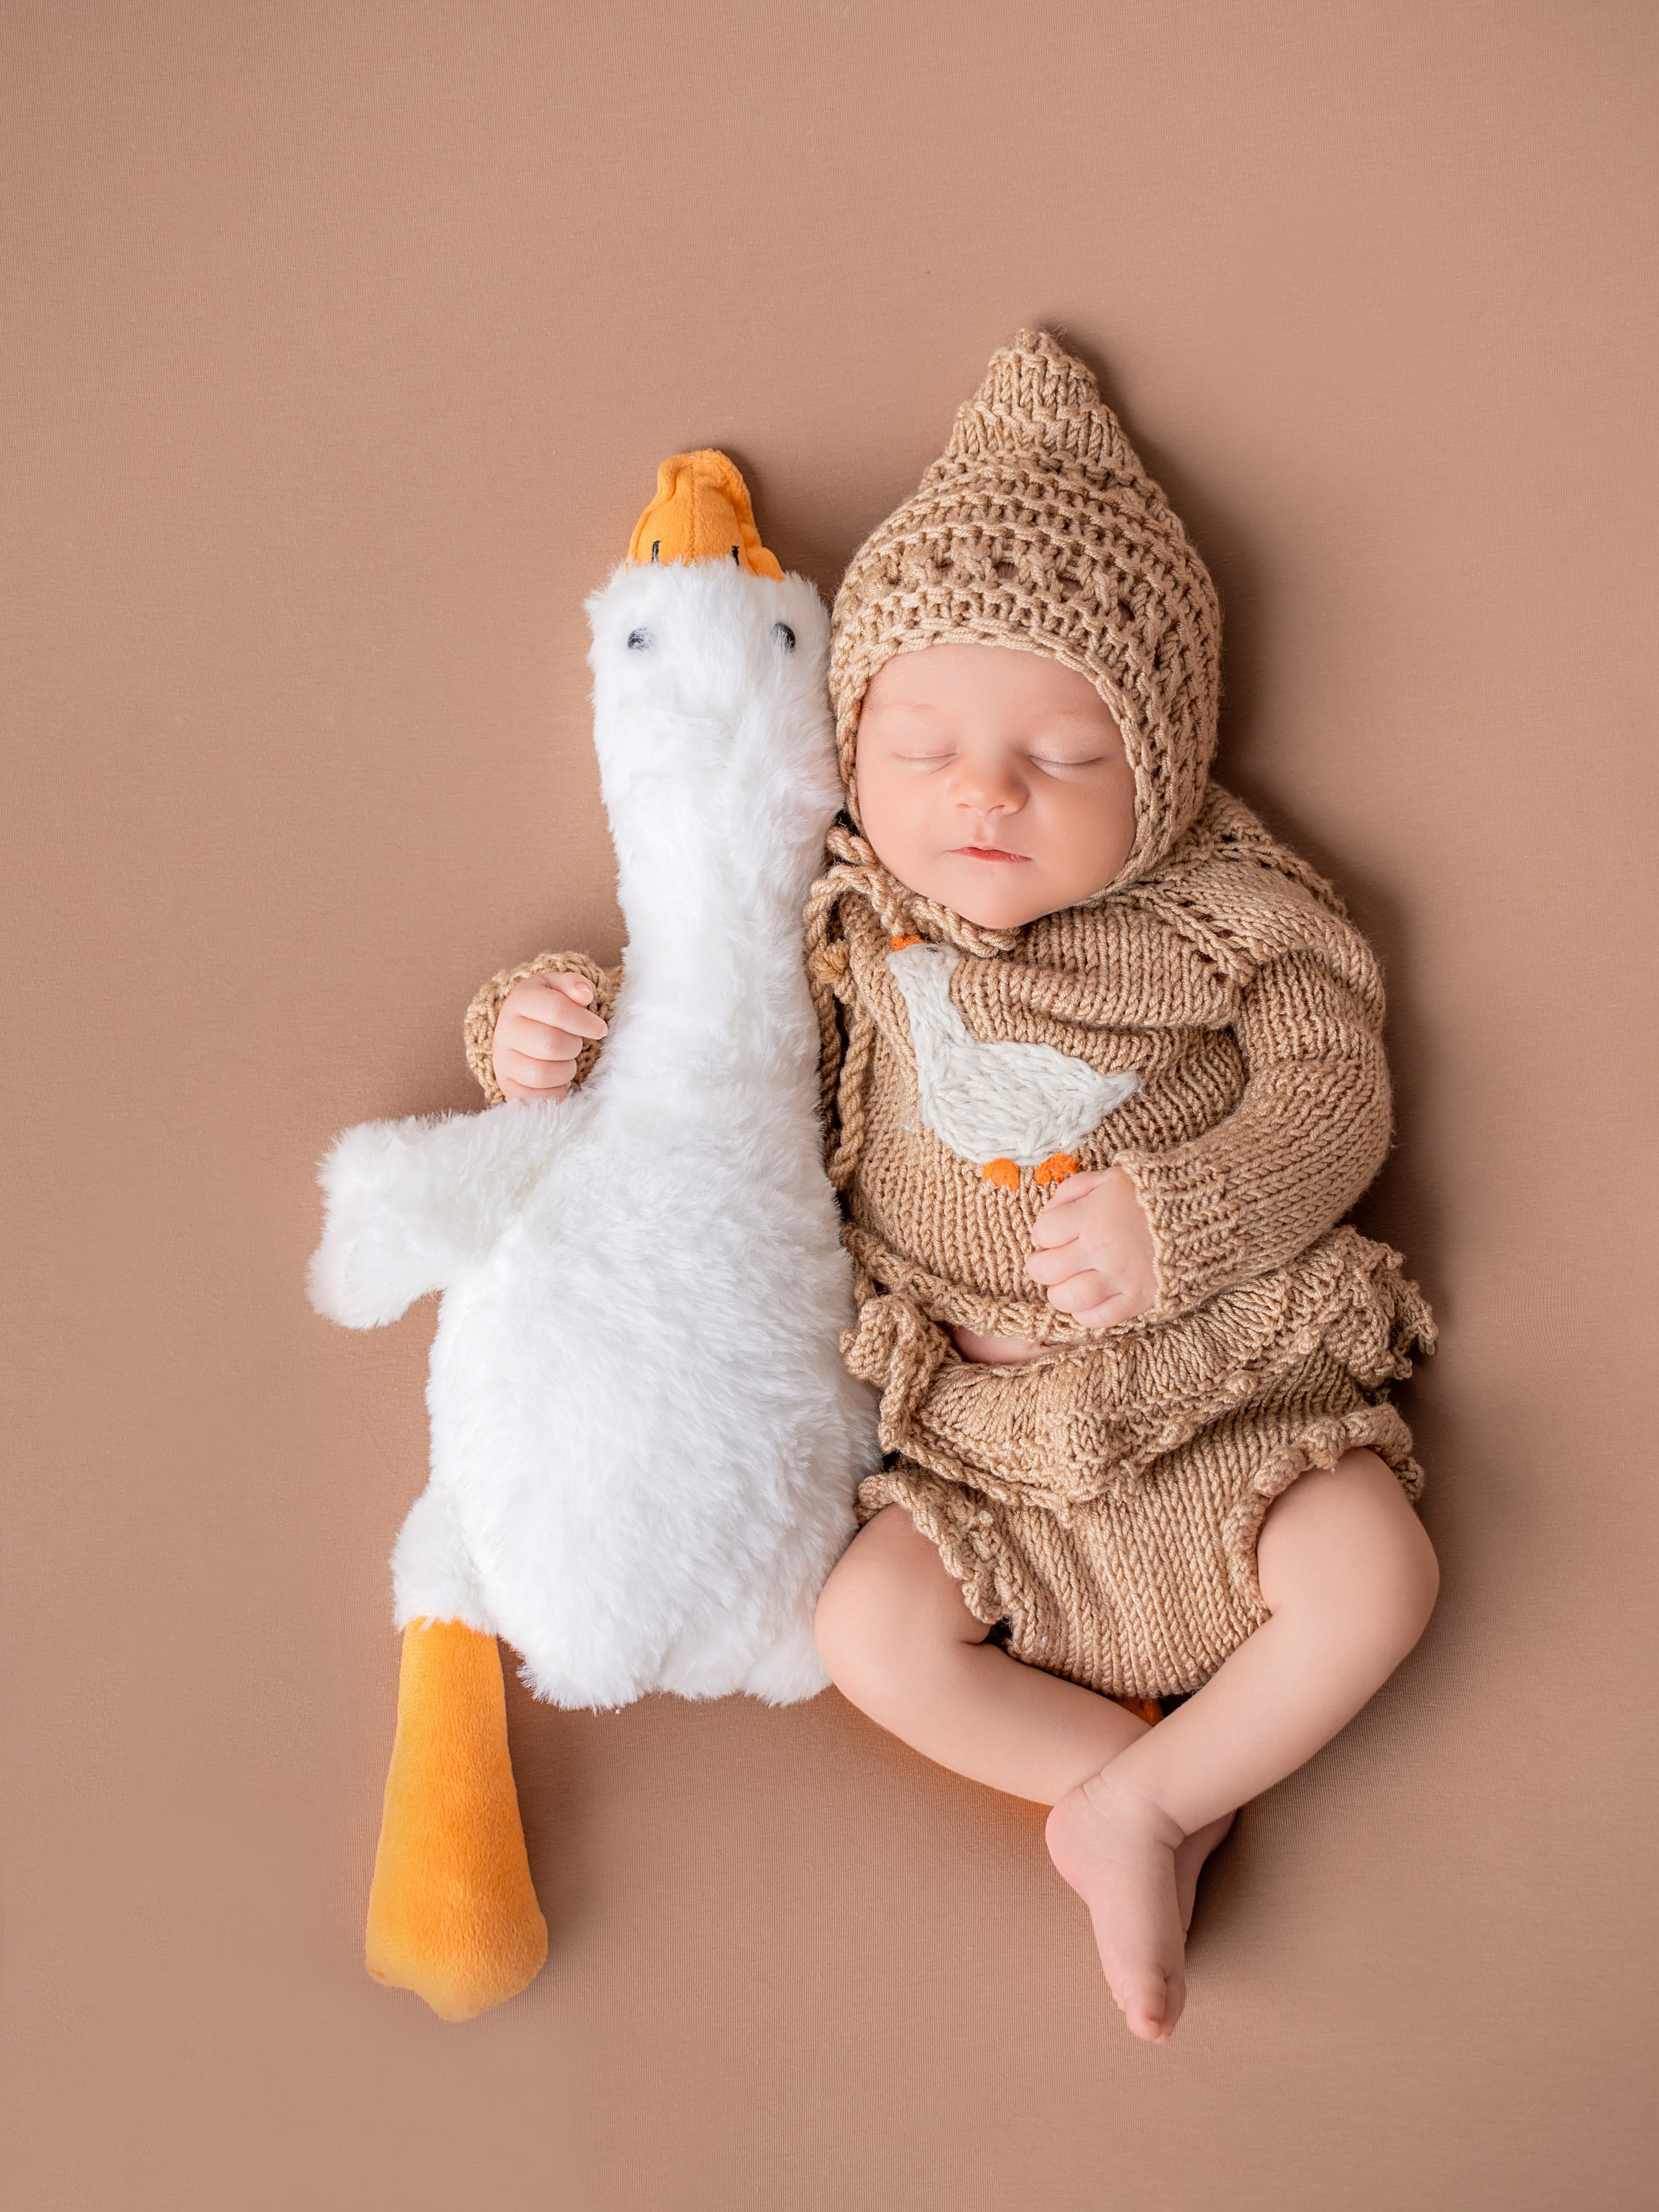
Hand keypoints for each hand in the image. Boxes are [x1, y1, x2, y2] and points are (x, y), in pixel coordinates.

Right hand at [492, 972, 607, 1103]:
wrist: (520, 1031)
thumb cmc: (547, 1010)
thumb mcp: (558, 989)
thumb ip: (573, 985)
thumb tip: (584, 995)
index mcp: (520, 1000)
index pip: (556, 1010)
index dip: (584, 1022)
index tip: (600, 1029)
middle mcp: (505, 1030)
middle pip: (550, 1044)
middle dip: (574, 1046)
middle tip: (576, 1044)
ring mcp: (503, 1060)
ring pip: (542, 1073)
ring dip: (566, 1071)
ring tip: (567, 1061)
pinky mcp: (506, 1086)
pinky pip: (534, 1098)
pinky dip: (556, 1092)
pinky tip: (560, 1080)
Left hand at [1024, 1165, 1158, 1327]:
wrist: (1203, 1212)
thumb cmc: (1153, 1192)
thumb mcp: (1111, 1176)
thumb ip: (1075, 1189)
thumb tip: (1051, 1211)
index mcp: (1092, 1215)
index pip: (1043, 1232)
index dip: (1044, 1233)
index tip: (1054, 1232)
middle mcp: (1102, 1249)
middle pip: (1047, 1269)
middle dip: (1041, 1266)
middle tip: (1050, 1262)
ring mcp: (1121, 1277)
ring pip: (1069, 1298)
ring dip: (1059, 1294)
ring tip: (1065, 1284)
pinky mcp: (1140, 1298)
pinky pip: (1100, 1318)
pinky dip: (1086, 1314)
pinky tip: (1087, 1302)